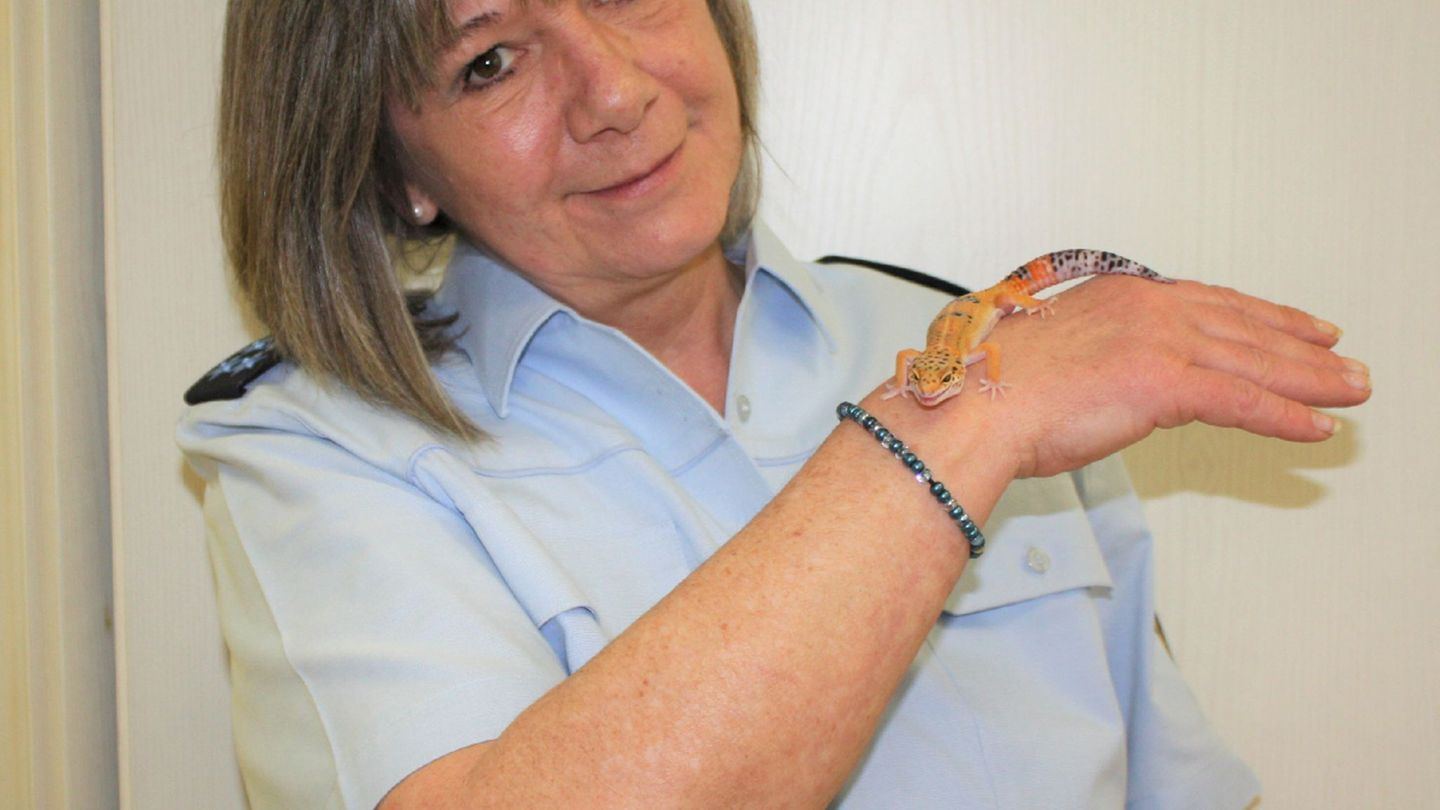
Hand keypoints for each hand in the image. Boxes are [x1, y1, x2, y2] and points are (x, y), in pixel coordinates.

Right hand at [939, 276, 1369, 479]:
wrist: (972, 405)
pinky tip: (1315, 428)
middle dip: (1301, 346)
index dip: (1262, 316)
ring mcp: (1157, 342)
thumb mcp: (1051, 353)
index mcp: (1119, 297)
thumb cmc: (992, 389)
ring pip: (1254, 361)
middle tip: (1344, 359)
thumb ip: (1095, 357)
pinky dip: (1284, 416)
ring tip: (1351, 391)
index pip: (1210, 303)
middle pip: (1243, 327)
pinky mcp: (1162, 382)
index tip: (1296, 324)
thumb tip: (1107, 381)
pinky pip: (1241, 401)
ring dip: (1311, 379)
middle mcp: (1146, 309)